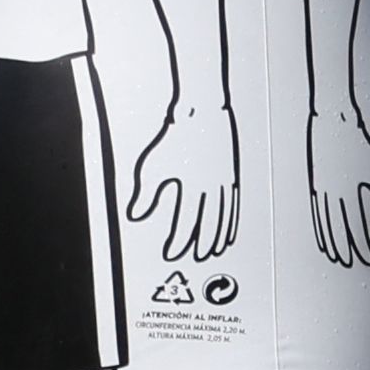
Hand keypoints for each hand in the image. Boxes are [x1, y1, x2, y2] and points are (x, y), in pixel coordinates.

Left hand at [128, 97, 240, 261]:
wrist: (201, 111)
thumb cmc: (177, 134)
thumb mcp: (154, 165)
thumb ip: (146, 194)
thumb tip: (137, 214)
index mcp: (192, 185)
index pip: (185, 222)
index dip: (179, 241)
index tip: (173, 253)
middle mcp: (211, 187)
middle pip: (208, 224)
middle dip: (202, 244)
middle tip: (198, 258)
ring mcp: (224, 182)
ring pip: (223, 216)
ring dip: (219, 236)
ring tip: (214, 250)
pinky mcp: (231, 175)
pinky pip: (233, 205)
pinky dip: (230, 221)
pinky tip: (227, 229)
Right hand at [308, 110, 369, 267]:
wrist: (335, 122)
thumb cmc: (362, 144)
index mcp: (352, 189)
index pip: (358, 224)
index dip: (362, 243)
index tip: (368, 259)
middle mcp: (335, 193)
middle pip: (341, 227)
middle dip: (348, 247)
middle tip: (351, 264)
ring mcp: (323, 189)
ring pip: (327, 221)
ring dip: (332, 241)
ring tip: (337, 257)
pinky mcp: (316, 184)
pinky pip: (318, 211)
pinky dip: (321, 227)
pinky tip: (324, 238)